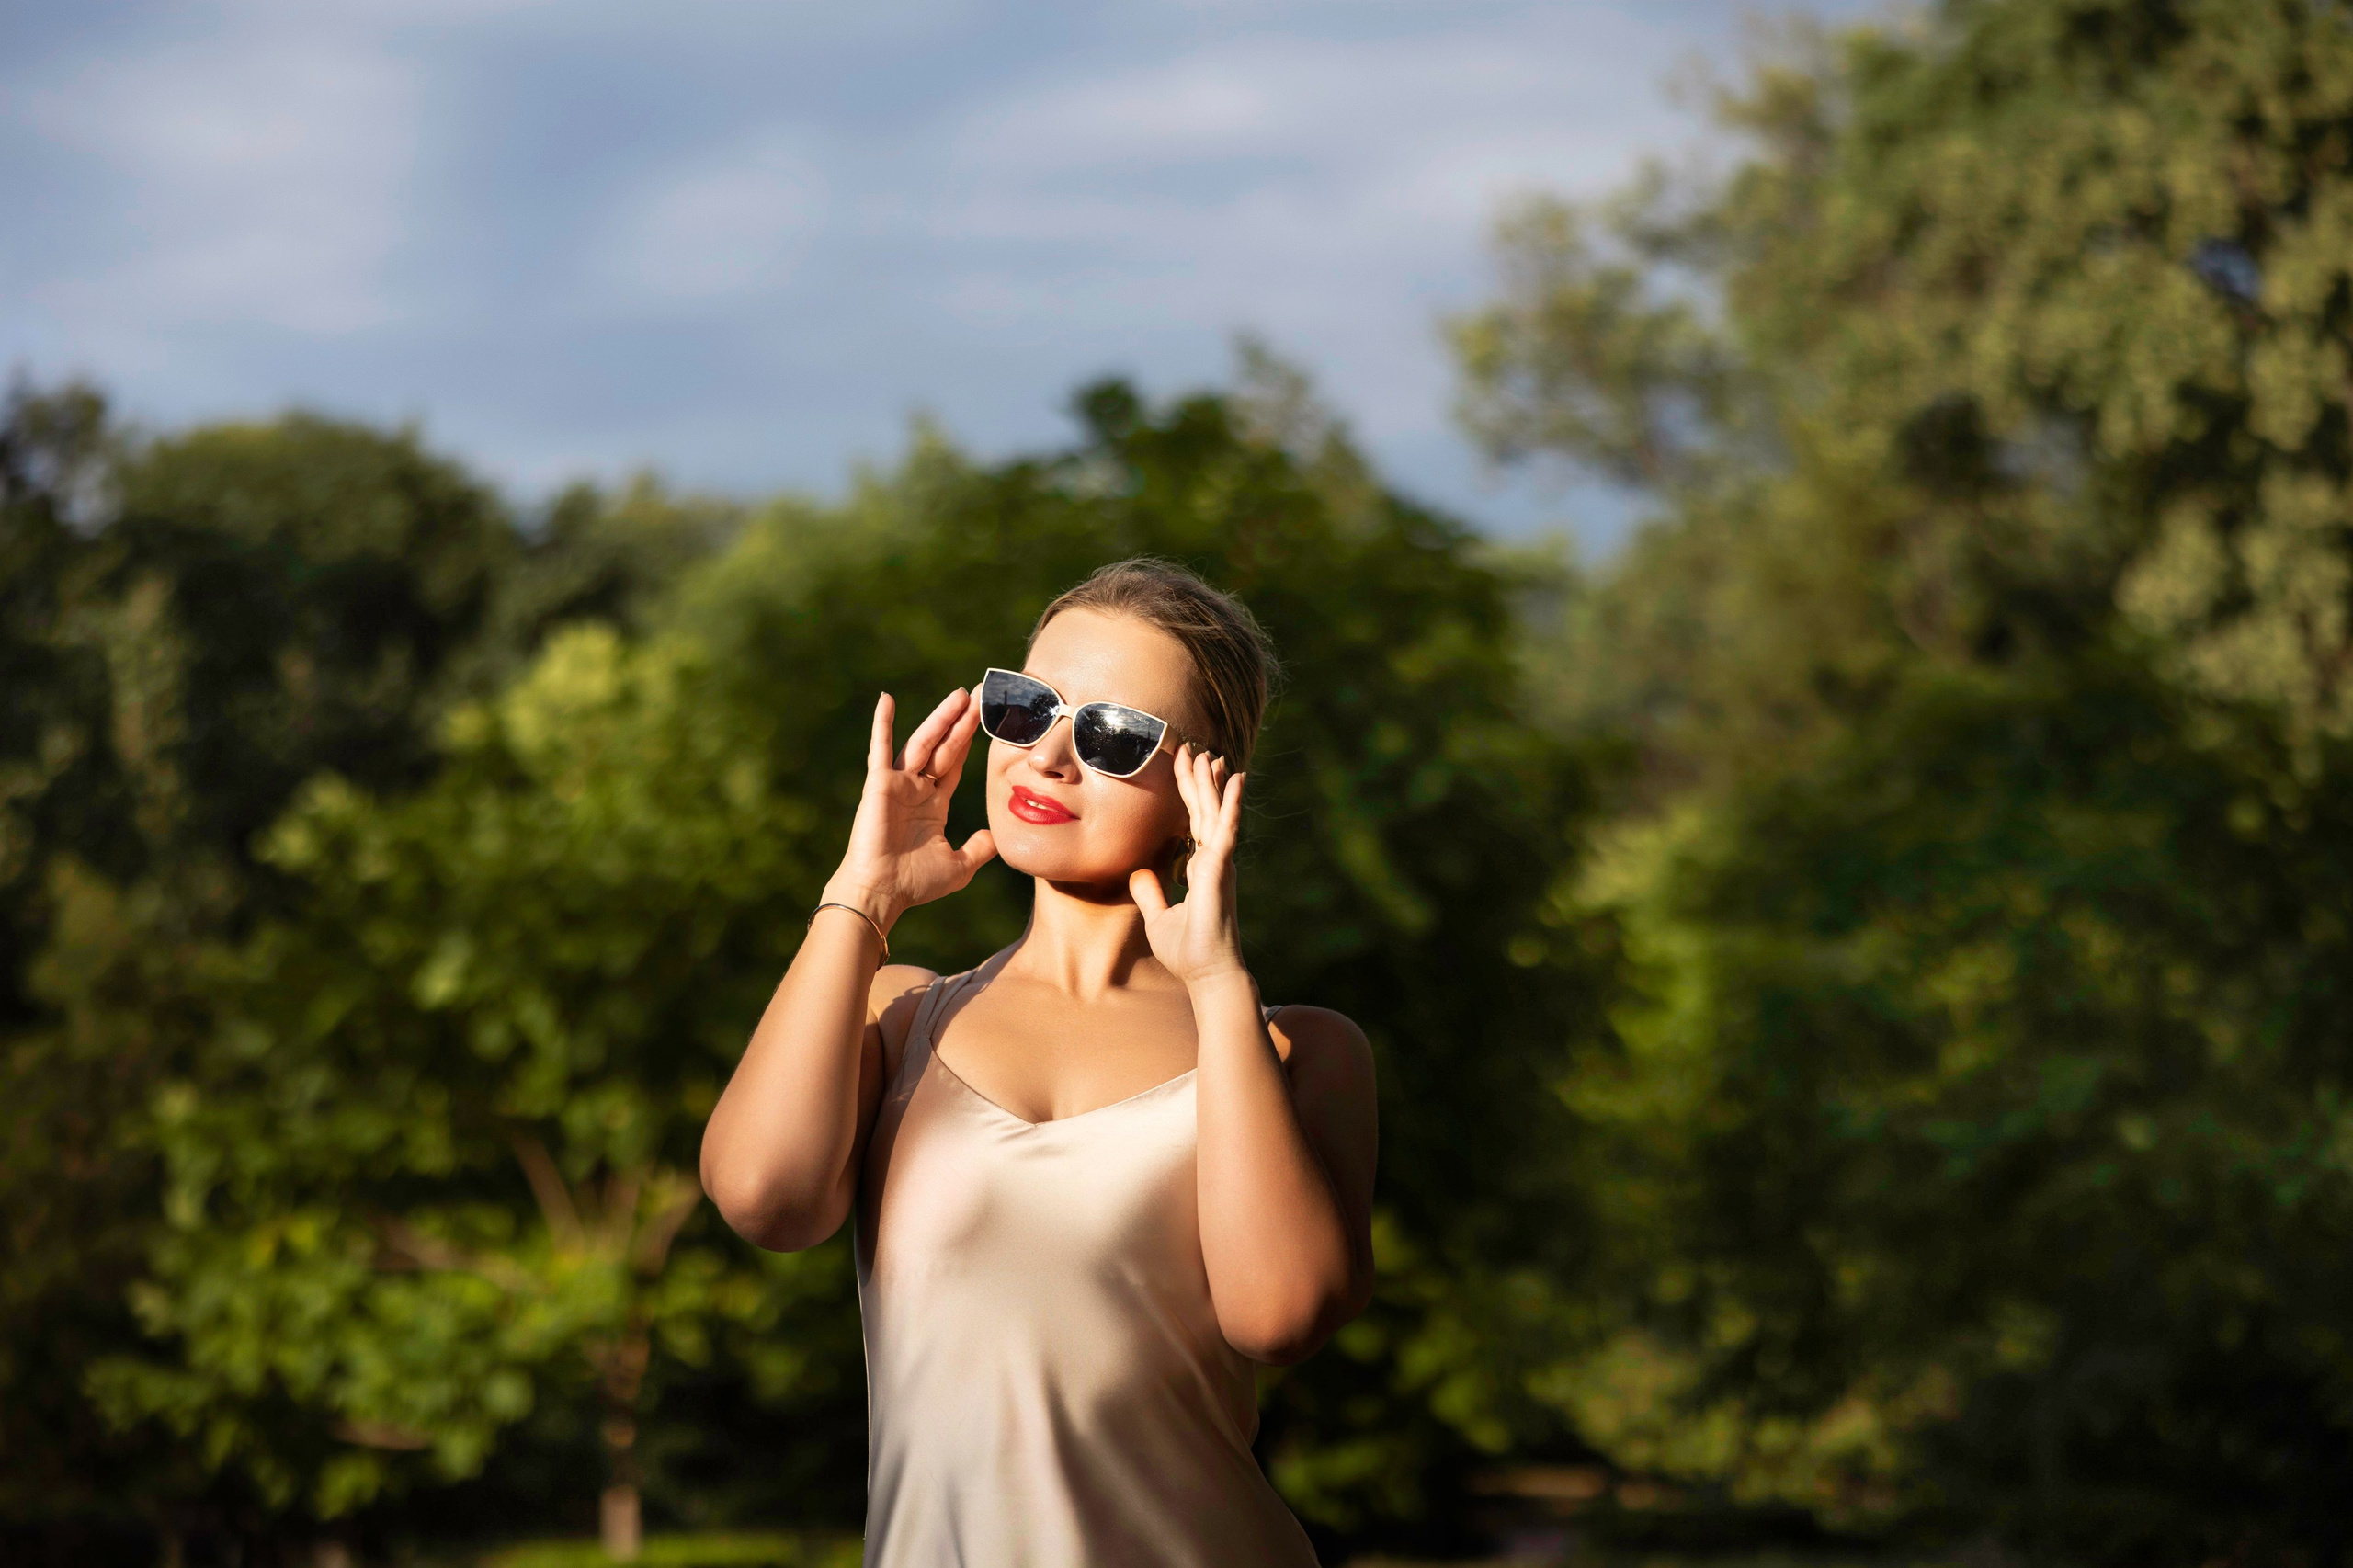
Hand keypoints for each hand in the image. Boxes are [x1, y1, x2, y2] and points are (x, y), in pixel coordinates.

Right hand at [824, 688, 996, 930]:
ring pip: (923, 743)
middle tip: (979, 693)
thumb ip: (979, 849)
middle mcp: (916, 789)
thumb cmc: (915, 884)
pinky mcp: (879, 785)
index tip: (986, 716)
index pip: (955, 763)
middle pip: (944, 746)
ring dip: (941, 718)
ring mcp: (898, 784)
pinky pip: (881, 750)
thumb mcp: (959, 867)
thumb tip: (995, 836)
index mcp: (934, 803)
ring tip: (960, 695)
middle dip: (962, 721)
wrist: (882, 893)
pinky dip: (881, 724)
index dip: (970, 740)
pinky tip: (886, 699)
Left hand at [1129, 743, 1247, 985]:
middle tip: (1191, 748)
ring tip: (1208, 754)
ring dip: (1210, 783)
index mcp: (1200, 868)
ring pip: (1214, 813)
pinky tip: (1234, 780)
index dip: (1187, 794)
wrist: (1207, 974)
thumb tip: (1139, 872)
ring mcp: (1219, 863)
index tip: (1184, 767)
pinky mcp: (1221, 869)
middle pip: (1202, 811)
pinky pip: (1225, 829)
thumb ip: (1150, 892)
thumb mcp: (1158, 917)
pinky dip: (1230, 803)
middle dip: (1197, 779)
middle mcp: (1213, 861)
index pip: (1192, 822)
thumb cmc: (1189, 951)